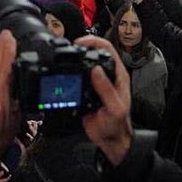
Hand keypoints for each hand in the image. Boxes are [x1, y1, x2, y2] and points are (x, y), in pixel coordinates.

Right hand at [75, 35, 132, 167]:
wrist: (109, 140)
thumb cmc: (117, 125)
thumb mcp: (115, 108)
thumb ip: (106, 89)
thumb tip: (96, 70)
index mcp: (117, 75)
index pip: (107, 48)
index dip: (93, 41)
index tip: (80, 43)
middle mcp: (106, 76)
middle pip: (93, 52)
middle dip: (80, 47)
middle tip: (70, 49)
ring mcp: (94, 82)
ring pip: (82, 63)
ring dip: (73, 60)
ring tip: (64, 60)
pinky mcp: (83, 90)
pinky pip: (74, 77)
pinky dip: (68, 73)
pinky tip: (63, 75)